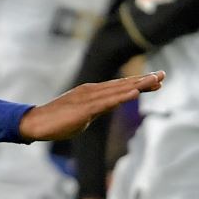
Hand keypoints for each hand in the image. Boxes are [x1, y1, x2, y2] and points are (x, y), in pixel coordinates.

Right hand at [20, 72, 162, 141]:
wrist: (35, 124)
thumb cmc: (56, 122)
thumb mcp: (83, 116)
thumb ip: (96, 110)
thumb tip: (106, 109)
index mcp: (92, 93)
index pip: (120, 87)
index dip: (139, 83)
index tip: (156, 80)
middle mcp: (92, 91)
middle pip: (122, 85)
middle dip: (144, 80)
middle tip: (163, 74)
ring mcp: (88, 99)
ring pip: (118, 90)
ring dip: (137, 85)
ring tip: (155, 80)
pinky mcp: (84, 109)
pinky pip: (106, 102)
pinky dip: (122, 97)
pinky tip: (134, 93)